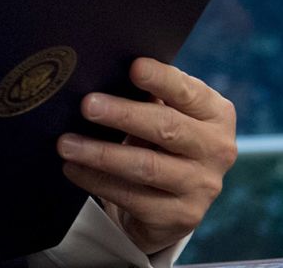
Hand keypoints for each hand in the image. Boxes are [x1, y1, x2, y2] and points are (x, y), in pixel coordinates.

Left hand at [57, 57, 236, 254]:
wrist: (172, 200)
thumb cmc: (160, 139)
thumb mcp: (163, 113)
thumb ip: (147, 94)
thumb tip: (102, 72)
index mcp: (215, 114)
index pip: (188, 92)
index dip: (162, 79)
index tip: (134, 67)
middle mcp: (216, 149)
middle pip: (167, 128)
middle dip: (123, 115)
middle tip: (87, 105)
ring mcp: (201, 186)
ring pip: (146, 166)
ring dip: (101, 153)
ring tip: (66, 143)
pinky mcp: (181, 216)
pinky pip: (132, 197)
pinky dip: (97, 181)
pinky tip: (72, 168)